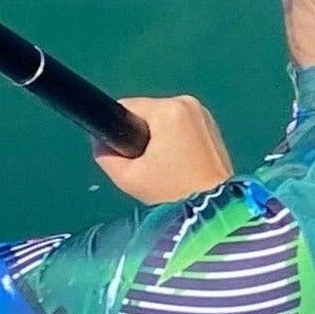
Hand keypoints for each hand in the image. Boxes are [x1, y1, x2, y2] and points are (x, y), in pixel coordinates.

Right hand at [99, 95, 235, 203]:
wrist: (214, 210)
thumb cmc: (172, 193)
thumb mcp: (128, 178)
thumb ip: (104, 154)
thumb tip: (100, 142)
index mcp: (168, 110)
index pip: (126, 107)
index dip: (119, 130)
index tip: (127, 155)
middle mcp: (188, 103)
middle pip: (145, 113)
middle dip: (140, 136)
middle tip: (147, 167)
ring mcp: (203, 113)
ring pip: (162, 120)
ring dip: (157, 139)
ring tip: (164, 168)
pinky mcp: (212, 125)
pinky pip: (180, 126)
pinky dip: (174, 141)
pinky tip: (178, 165)